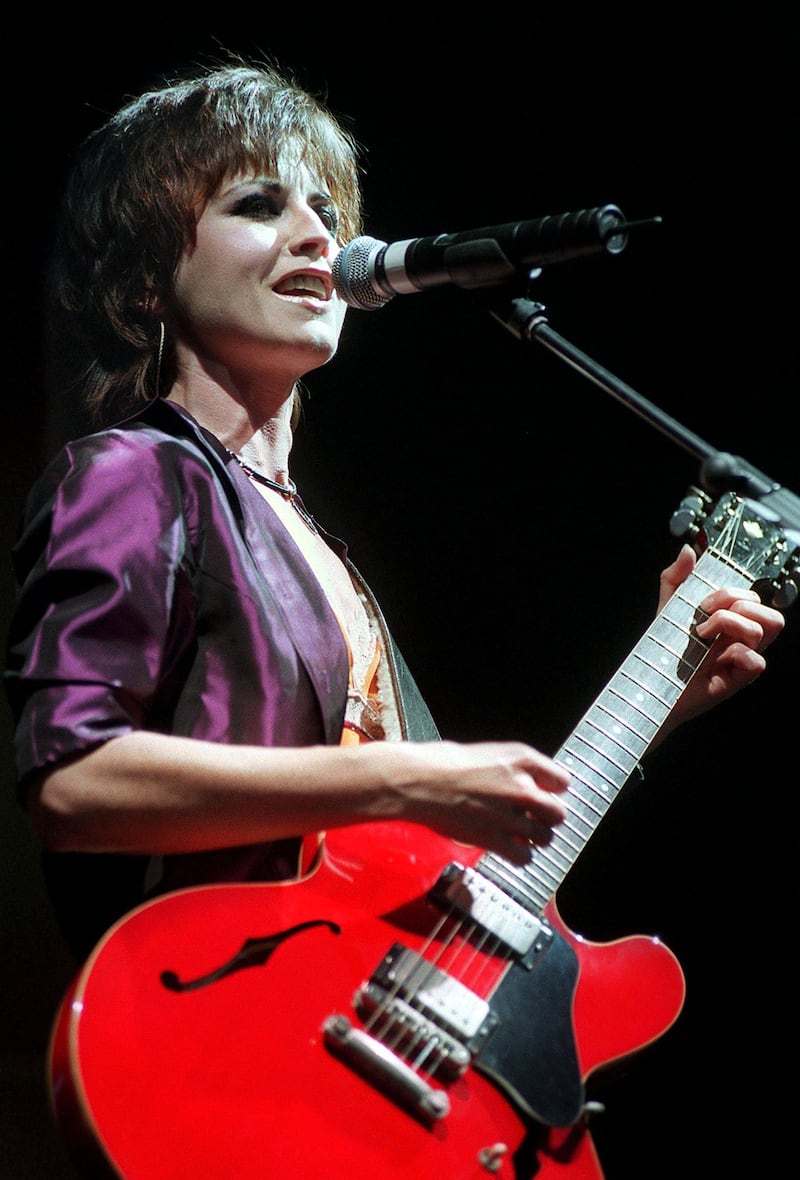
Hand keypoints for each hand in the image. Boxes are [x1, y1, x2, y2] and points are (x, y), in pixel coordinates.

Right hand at [395, 740, 569, 865]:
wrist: (417, 781)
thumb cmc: (442, 763)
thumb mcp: (487, 753)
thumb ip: (513, 769)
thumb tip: (528, 783)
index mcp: (521, 759)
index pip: (562, 781)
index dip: (553, 790)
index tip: (547, 794)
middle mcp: (521, 787)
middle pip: (558, 813)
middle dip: (547, 818)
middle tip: (534, 818)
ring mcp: (509, 815)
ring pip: (545, 837)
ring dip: (535, 838)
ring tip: (520, 834)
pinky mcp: (494, 838)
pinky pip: (524, 857)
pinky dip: (520, 855)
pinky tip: (509, 848)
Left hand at [658, 544, 784, 730]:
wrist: (649, 681)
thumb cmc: (662, 649)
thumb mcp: (666, 607)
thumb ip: (676, 577)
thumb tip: (689, 550)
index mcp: (731, 621)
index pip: (754, 597)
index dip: (732, 591)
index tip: (703, 601)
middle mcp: (741, 639)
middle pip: (768, 611)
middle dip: (734, 602)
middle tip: (704, 616)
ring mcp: (742, 658)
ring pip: (767, 628)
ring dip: (731, 623)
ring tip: (702, 634)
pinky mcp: (737, 679)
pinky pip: (757, 661)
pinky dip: (738, 653)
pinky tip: (714, 658)